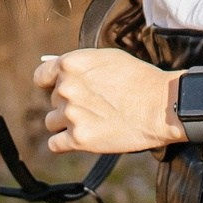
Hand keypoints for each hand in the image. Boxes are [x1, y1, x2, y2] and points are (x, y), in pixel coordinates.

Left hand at [33, 48, 179, 154]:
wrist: (161, 106)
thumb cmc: (140, 79)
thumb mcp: (107, 58)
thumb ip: (80, 65)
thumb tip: (62, 73)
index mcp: (70, 64)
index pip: (40, 76)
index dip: (50, 83)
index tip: (59, 89)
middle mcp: (65, 88)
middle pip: (52, 100)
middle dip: (68, 103)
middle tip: (94, 105)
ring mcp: (71, 114)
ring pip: (52, 122)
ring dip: (67, 123)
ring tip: (92, 121)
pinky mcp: (79, 139)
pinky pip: (55, 145)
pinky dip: (67, 143)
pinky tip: (83, 137)